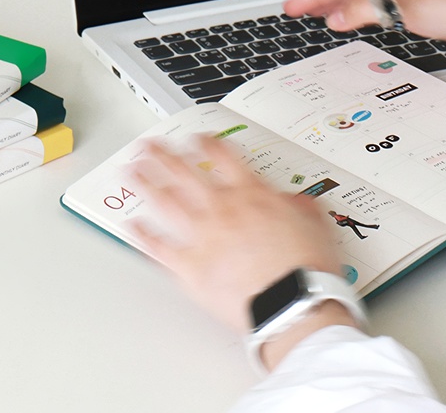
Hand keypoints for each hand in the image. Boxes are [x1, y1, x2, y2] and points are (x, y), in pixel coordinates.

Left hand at [131, 136, 354, 369]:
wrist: (294, 306)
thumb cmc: (304, 270)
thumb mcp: (313, 225)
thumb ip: (298, 206)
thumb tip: (293, 200)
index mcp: (250, 195)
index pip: (222, 157)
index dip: (206, 143)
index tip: (196, 139)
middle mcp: (222, 209)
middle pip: (184, 171)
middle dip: (162, 154)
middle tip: (148, 146)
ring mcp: (203, 236)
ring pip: (166, 201)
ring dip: (146, 183)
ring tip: (132, 172)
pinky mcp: (192, 267)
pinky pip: (160, 248)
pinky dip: (144, 236)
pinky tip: (132, 226)